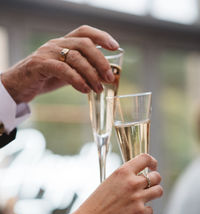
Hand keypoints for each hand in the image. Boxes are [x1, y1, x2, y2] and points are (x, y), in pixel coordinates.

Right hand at [1, 25, 118, 103]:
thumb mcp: (66, 71)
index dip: (102, 36)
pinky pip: (63, 69)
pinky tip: (85, 90)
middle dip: (101, 61)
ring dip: (91, 74)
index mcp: (63, 43)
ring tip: (98, 89)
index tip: (115, 47)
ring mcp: (47, 53)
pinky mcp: (40, 65)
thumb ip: (82, 70)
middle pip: (84, 44)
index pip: (85, 32)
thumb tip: (104, 76)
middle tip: (109, 77)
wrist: (18, 86)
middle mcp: (56, 44)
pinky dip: (77, 80)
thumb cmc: (44, 78)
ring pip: (75, 57)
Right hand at [75, 154, 162, 213]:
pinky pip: (151, 209)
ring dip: (153, 194)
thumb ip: (125, 178)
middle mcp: (132, 183)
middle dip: (154, 180)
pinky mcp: (140, 213)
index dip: (152, 162)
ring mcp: (137, 198)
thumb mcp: (109, 182)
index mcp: (122, 172)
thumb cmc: (95, 204)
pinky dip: (144, 212)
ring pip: (159, 191)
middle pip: (156, 176)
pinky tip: (133, 213)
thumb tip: (139, 177)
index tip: (153, 166)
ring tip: (143, 198)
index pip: (145, 159)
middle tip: (148, 186)